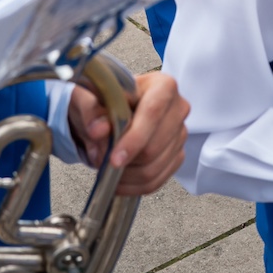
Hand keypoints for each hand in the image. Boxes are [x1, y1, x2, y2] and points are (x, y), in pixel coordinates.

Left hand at [66, 70, 189, 195]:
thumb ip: (92, 111)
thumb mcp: (92, 98)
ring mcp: (180, 134)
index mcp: (163, 86)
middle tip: (99, 159)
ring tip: (105, 168)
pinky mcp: (177, 156)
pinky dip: (133, 186)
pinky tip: (117, 180)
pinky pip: (156, 181)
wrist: (111, 111)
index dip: (134, 139)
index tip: (113, 159)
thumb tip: (97, 130)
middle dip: (124, 160)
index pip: (153, 113)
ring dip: (125, 175)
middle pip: (154, 147)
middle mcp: (178, 109)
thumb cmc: (106, 101)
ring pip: (154, 168)